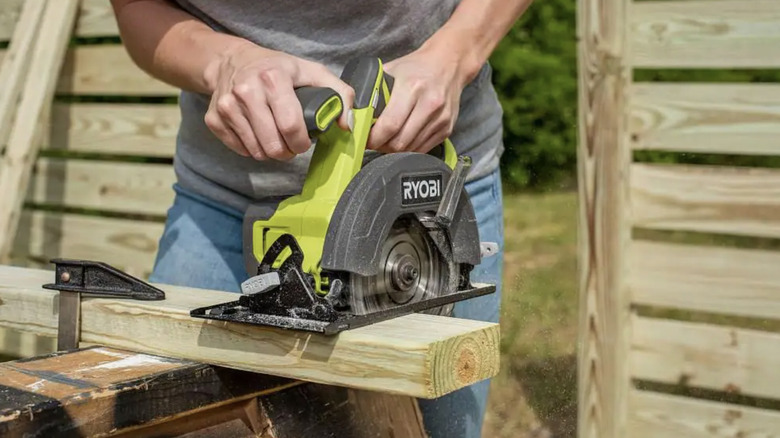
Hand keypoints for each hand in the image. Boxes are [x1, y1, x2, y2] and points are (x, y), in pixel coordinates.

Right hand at [203, 43, 353, 159]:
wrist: (232, 61)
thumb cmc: (278, 69)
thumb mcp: (312, 71)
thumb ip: (340, 94)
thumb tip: (348, 125)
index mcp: (272, 78)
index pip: (290, 126)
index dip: (302, 142)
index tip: (305, 142)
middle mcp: (246, 91)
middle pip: (273, 145)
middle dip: (288, 152)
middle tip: (292, 145)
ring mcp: (227, 106)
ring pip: (257, 152)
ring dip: (271, 152)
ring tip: (276, 138)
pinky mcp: (214, 119)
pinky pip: (240, 150)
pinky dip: (252, 148)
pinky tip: (258, 133)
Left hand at [367, 47, 470, 153]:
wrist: (449, 63)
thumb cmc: (416, 67)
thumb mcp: (390, 71)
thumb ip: (372, 92)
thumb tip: (353, 115)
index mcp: (413, 88)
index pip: (390, 125)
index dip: (373, 138)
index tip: (364, 139)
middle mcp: (430, 104)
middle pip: (400, 142)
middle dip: (381, 146)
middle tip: (373, 142)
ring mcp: (441, 118)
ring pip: (411, 149)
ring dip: (394, 149)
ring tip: (386, 140)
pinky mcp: (447, 128)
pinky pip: (423, 149)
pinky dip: (409, 149)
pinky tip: (402, 139)